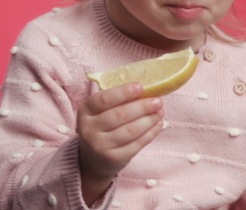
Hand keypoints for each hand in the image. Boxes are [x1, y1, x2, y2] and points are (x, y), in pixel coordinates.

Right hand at [77, 82, 163, 202]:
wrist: (93, 158)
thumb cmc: (101, 126)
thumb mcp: (100, 111)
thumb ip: (117, 100)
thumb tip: (146, 89)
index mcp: (85, 111)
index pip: (104, 99)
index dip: (123, 92)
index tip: (140, 87)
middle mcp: (89, 129)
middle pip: (120, 115)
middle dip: (142, 107)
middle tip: (158, 101)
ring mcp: (100, 146)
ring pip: (130, 131)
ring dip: (149, 120)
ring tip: (159, 112)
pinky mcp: (114, 159)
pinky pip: (136, 145)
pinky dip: (150, 134)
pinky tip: (157, 125)